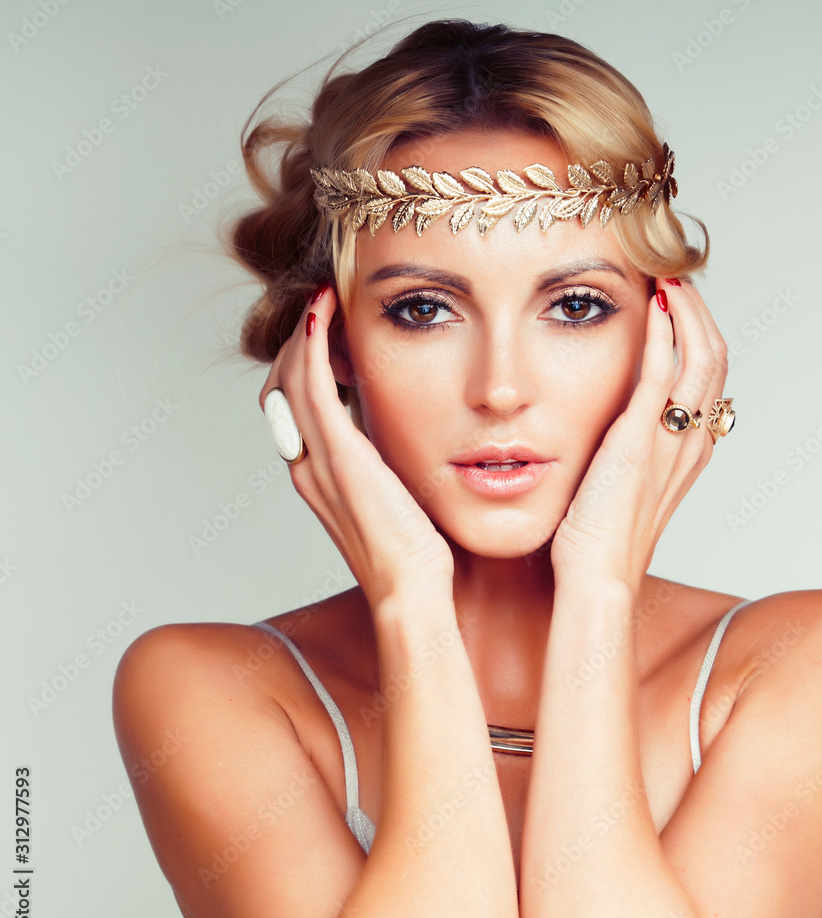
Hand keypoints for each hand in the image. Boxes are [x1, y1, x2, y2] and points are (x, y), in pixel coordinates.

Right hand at [259, 285, 453, 610]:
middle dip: (298, 340)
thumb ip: (383, 465)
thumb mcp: (393, 498)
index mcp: (316, 475)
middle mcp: (305, 464)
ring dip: (303, 331)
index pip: (293, 403)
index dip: (304, 361)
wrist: (410, 588)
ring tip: (325, 299)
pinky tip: (327, 310)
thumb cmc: (413, 552)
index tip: (330, 329)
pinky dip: (313, 340)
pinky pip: (311, 383)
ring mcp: (315, 459)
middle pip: (282, 384)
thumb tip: (398, 438)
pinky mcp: (337, 454)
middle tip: (325, 306)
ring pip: (289, 377)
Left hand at [549, 279, 727, 588]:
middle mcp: (690, 442)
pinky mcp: (638, 442)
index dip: (700, 334)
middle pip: (716, 359)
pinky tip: (652, 307)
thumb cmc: (600, 541)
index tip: (678, 303)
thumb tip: (617, 425)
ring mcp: (669, 441)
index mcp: (689, 451)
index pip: (711, 377)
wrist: (596, 578)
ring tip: (670, 277)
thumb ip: (632, 450)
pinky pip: (662, 376)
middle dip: (700, 312)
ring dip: (687, 312)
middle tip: (678, 277)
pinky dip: (664, 335)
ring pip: (701, 359)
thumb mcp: (625, 485)